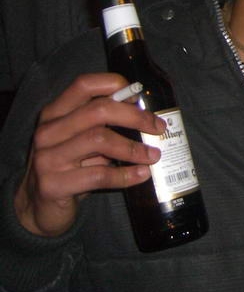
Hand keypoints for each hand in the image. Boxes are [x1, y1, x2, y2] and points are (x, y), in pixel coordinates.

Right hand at [13, 74, 164, 237]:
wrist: (37, 206)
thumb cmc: (68, 167)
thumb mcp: (81, 140)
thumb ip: (103, 126)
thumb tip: (146, 118)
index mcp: (55, 113)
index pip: (85, 84)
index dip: (115, 85)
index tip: (139, 97)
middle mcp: (48, 131)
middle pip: (99, 110)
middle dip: (135, 117)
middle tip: (158, 128)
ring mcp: (47, 158)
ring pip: (100, 140)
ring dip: (134, 148)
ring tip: (154, 155)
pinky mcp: (53, 185)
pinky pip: (99, 175)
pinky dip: (126, 175)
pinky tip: (142, 174)